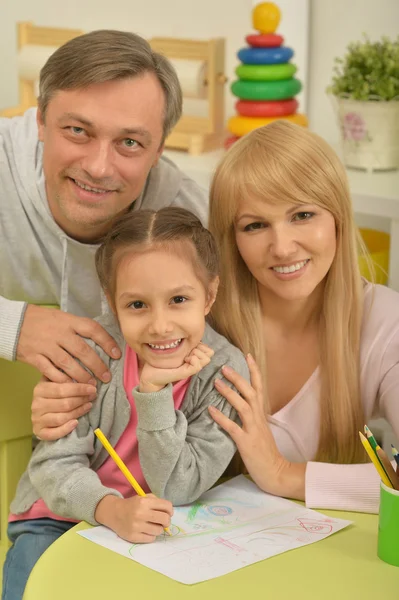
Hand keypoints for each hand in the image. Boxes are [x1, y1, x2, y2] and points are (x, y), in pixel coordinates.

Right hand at [17, 305, 120, 382]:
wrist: (14, 323)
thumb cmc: (43, 320)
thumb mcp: (62, 317)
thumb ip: (78, 328)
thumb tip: (102, 340)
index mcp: (68, 321)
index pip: (92, 329)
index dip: (107, 342)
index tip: (117, 354)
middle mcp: (59, 333)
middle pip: (83, 350)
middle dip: (97, 365)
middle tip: (107, 377)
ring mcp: (46, 346)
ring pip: (68, 364)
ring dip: (82, 376)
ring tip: (92, 386)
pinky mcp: (35, 358)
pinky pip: (51, 372)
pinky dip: (63, 380)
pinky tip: (72, 386)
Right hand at [31, 379, 96, 439]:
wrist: (42, 414)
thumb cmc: (53, 396)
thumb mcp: (55, 383)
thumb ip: (64, 378)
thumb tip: (83, 372)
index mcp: (40, 389)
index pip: (62, 389)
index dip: (79, 389)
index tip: (93, 387)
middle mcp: (36, 404)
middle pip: (64, 403)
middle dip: (81, 399)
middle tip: (93, 396)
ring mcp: (36, 419)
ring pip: (61, 417)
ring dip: (78, 412)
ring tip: (89, 406)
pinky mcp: (38, 432)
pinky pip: (53, 433)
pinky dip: (65, 429)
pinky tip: (76, 423)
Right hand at [95, 494, 172, 542]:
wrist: (114, 513)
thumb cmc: (132, 505)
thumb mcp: (143, 497)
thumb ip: (156, 502)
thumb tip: (169, 513)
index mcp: (144, 502)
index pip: (166, 506)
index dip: (170, 510)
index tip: (169, 513)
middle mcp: (141, 513)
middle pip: (165, 519)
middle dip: (167, 521)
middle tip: (164, 522)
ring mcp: (136, 526)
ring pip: (159, 531)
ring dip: (158, 529)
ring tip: (153, 526)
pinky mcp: (133, 537)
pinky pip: (151, 539)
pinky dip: (151, 535)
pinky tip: (146, 531)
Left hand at [139, 342, 213, 392]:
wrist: (150, 375)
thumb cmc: (160, 361)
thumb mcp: (173, 348)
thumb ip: (181, 343)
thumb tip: (188, 333)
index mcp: (192, 355)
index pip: (208, 349)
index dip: (201, 344)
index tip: (189, 344)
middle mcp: (193, 362)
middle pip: (210, 353)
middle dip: (201, 348)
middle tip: (188, 350)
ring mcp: (191, 368)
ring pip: (207, 359)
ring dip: (197, 353)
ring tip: (186, 355)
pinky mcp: (186, 373)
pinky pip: (198, 365)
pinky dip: (193, 359)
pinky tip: (185, 359)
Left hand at [208, 354, 304, 499]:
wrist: (276, 473)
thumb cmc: (266, 452)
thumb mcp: (260, 429)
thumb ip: (252, 416)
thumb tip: (240, 404)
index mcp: (262, 415)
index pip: (260, 387)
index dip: (254, 371)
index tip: (248, 355)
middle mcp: (259, 419)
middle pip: (251, 392)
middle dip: (238, 378)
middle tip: (224, 366)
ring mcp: (253, 430)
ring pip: (243, 406)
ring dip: (229, 393)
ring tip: (216, 382)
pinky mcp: (246, 443)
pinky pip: (233, 427)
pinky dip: (221, 417)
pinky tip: (210, 410)